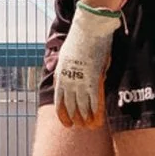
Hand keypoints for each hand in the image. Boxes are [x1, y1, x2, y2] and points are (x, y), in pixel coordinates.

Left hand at [50, 3, 121, 127]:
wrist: (88, 27)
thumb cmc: (79, 39)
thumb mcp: (65, 54)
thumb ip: (62, 66)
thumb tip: (57, 72)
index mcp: (60, 75)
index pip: (59, 100)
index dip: (63, 113)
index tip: (66, 122)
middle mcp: (67, 80)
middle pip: (69, 106)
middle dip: (74, 119)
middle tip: (78, 128)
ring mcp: (80, 80)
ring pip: (81, 106)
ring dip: (85, 118)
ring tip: (89, 127)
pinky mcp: (93, 78)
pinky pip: (93, 100)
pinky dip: (95, 111)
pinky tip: (98, 119)